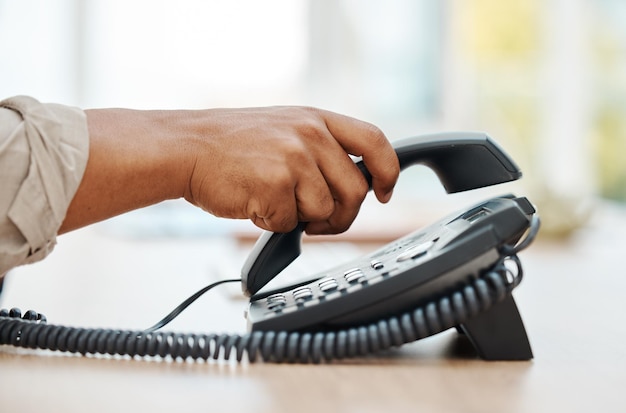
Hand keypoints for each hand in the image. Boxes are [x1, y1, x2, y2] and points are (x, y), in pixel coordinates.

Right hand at [182, 106, 398, 233]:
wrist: (185, 148)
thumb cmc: (232, 145)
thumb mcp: (285, 129)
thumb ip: (321, 150)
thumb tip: (355, 188)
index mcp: (317, 119)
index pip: (374, 142)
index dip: (388, 171)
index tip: (385, 192)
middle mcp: (310, 134)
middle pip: (356, 191)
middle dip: (341, 216)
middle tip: (317, 220)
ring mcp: (294, 158)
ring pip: (325, 211)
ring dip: (302, 220)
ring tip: (274, 202)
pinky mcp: (275, 184)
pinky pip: (290, 223)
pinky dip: (272, 223)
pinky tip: (254, 203)